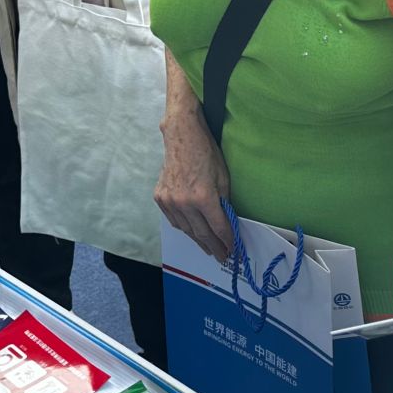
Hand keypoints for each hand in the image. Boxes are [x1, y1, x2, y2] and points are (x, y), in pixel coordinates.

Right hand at [156, 108, 231, 261]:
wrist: (181, 136)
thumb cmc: (206, 153)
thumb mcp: (223, 178)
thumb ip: (224, 202)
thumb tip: (225, 221)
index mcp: (203, 198)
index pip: (218, 227)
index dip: (227, 241)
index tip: (233, 250)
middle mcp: (184, 203)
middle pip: (202, 233)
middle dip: (214, 247)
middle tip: (222, 256)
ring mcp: (169, 201)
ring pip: (186, 230)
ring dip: (198, 241)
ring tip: (208, 248)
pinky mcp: (160, 198)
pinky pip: (174, 220)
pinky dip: (184, 228)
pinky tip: (192, 232)